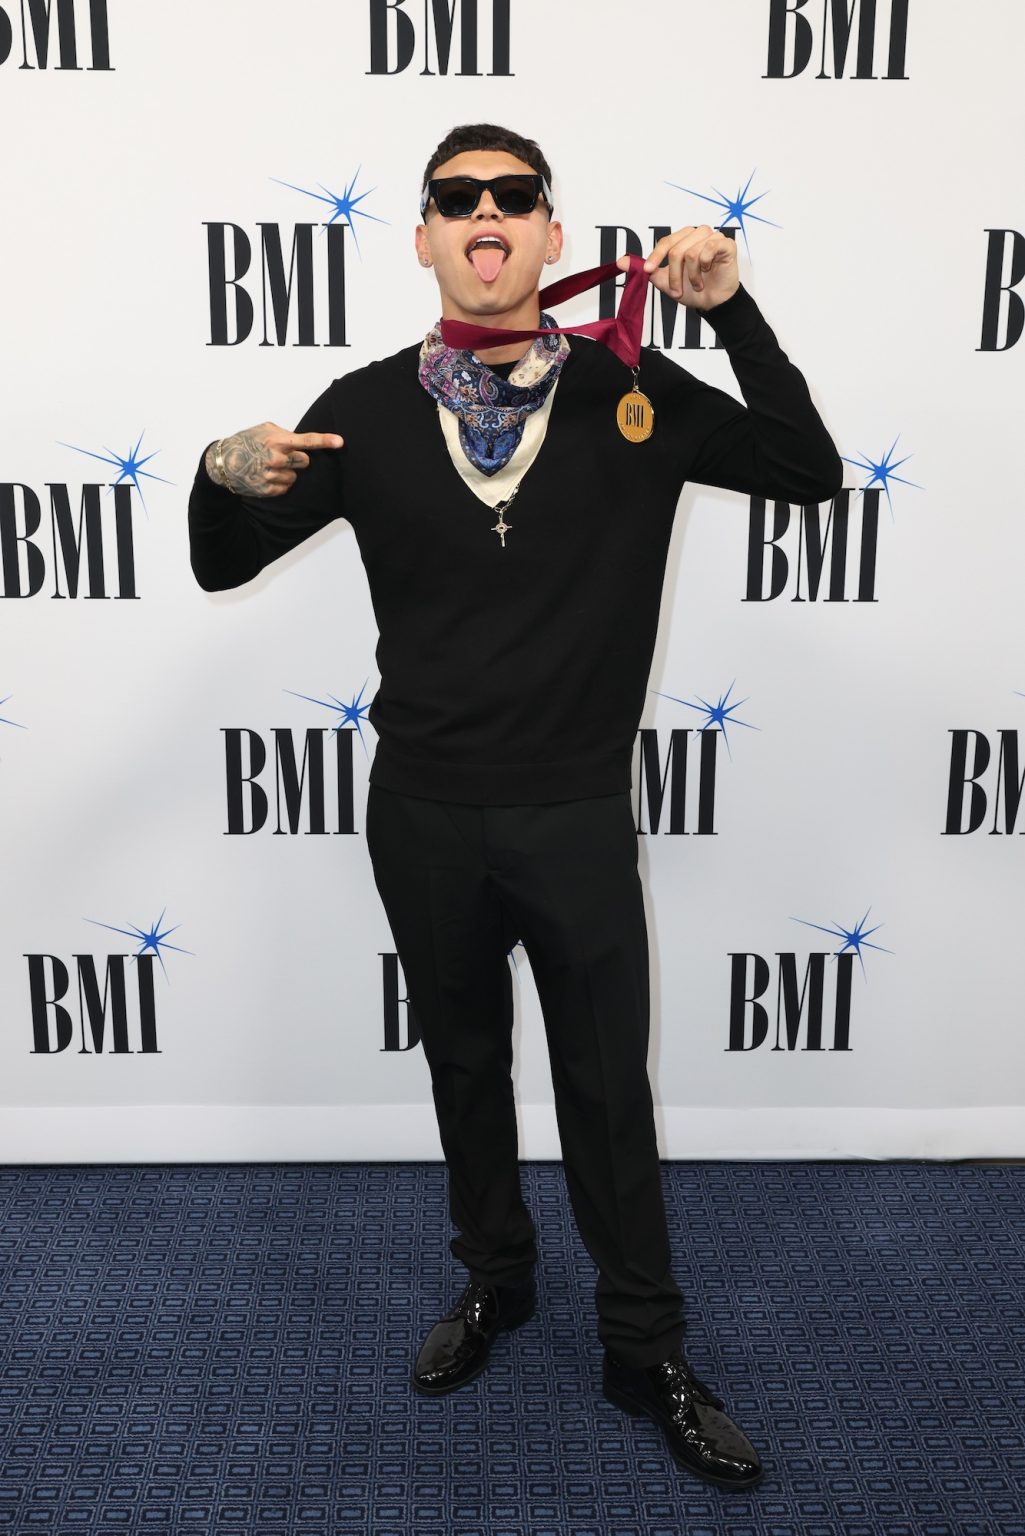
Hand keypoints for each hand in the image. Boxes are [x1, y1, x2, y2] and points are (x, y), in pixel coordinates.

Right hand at [206, 422, 343, 497]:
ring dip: (288, 472)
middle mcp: (276, 459)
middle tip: (281, 456)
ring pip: (295, 477)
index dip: (325, 441)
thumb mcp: (263, 429)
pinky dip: (280, 482)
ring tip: (269, 466)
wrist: (224, 462)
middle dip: (297, 459)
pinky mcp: (268, 489)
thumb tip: (301, 441)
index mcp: (277, 441)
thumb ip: (285, 434)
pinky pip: (286, 487)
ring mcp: (272, 475)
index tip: (340, 442)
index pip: (306, 441)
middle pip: (304, 462)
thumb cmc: (245, 442)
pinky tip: (267, 476)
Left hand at [618, 225, 738, 311]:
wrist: (713, 302)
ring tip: (697, 284)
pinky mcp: (726, 244)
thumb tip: (621, 262)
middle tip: (677, 290)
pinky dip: (705, 266)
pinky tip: (709, 272)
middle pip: (676, 249)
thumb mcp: (664, 281)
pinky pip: (709, 250)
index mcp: (683, 238)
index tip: (649, 270)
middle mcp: (697, 233)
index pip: (665, 242)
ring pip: (691, 253)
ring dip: (691, 276)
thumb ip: (647, 270)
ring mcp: (713, 237)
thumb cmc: (692, 290)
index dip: (656, 256)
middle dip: (674, 275)